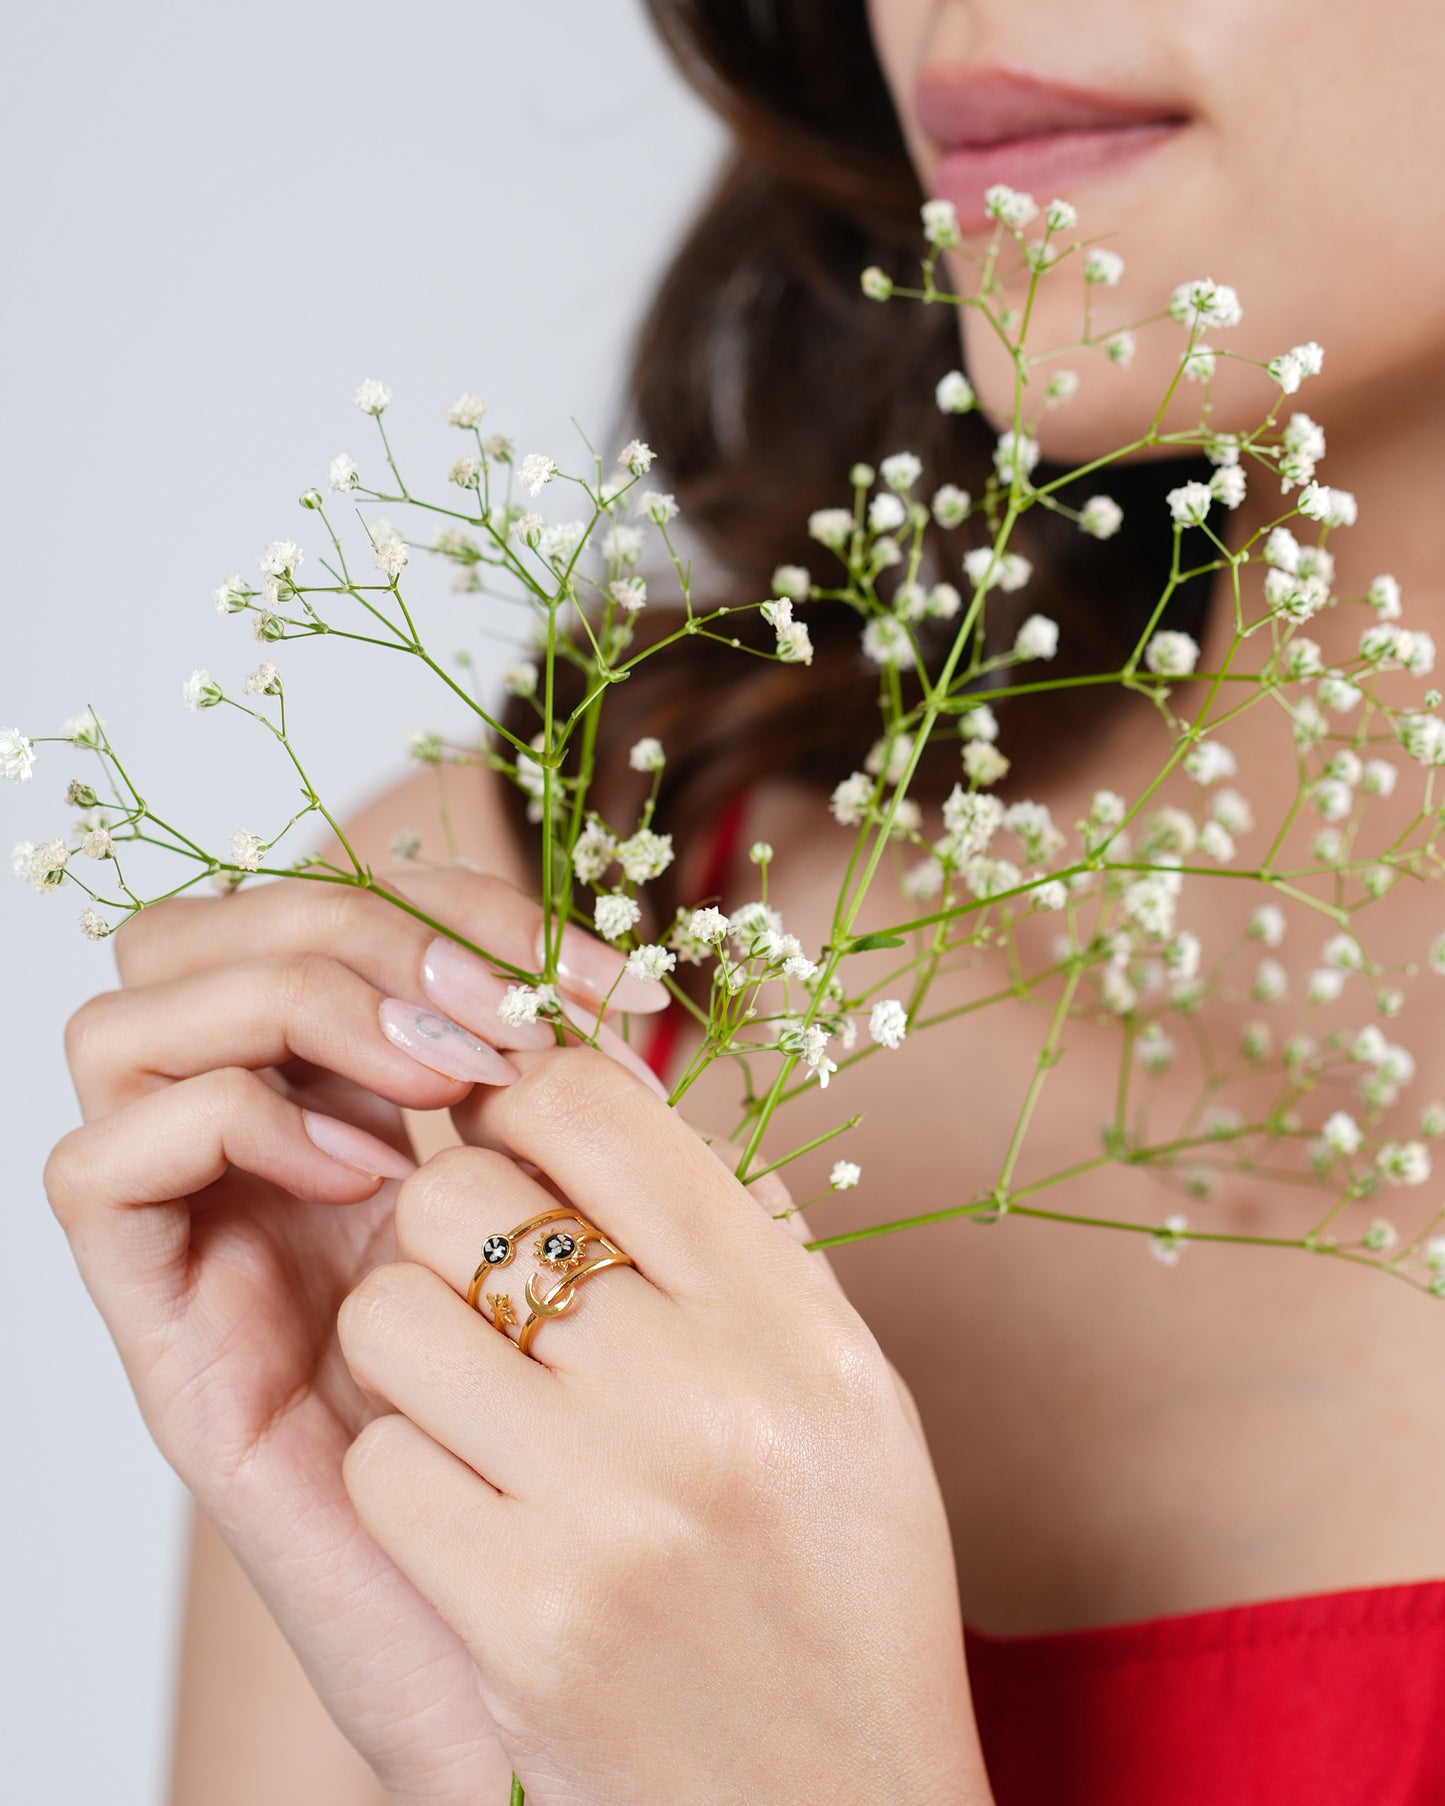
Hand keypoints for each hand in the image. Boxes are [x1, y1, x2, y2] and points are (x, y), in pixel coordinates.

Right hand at [42, 869, 668, 1804]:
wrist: (589, 1669)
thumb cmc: (631, 1453)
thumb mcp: (642, 1249)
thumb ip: (616, 1125)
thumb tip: (620, 992)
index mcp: (387, 1115)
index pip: (356, 915)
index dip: (471, 905)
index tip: (615, 984)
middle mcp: (281, 1157)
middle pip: (217, 932)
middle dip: (362, 927)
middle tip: (499, 1018)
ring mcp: (214, 1236)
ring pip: (131, 1020)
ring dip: (294, 1004)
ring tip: (437, 1088)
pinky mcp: (169, 1336)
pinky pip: (98, 1166)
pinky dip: (228, 1121)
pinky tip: (370, 1186)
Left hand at [336, 1047, 991, 1805]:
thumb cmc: (842, 1584)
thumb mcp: (848, 1388)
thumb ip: (745, 1235)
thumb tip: (612, 1094)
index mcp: (792, 1319)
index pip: (596, 1106)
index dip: (519, 1090)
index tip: (506, 1125)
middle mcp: (706, 1394)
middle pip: (460, 1196)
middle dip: (447, 1225)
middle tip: (483, 1281)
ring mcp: (608, 1508)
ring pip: (390, 1319)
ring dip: (410, 1352)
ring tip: (475, 1403)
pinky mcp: (520, 1617)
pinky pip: (380, 1465)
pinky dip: (409, 1479)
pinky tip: (475, 1515)